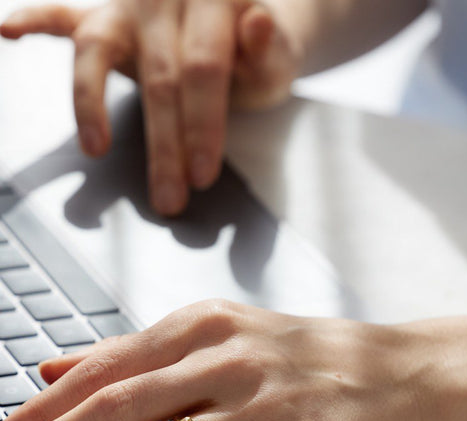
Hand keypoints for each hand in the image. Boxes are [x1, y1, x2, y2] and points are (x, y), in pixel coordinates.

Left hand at [0, 300, 431, 420]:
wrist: (404, 374)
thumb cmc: (309, 356)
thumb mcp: (223, 335)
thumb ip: (139, 353)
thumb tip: (57, 368)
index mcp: (204, 326)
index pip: (107, 366)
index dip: (46, 405)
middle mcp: (229, 361)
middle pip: (123, 403)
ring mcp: (265, 407)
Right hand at [1, 0, 298, 215]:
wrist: (243, 24)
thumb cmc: (257, 52)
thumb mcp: (280, 55)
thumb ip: (271, 47)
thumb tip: (257, 21)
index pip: (205, 67)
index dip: (203, 124)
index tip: (202, 173)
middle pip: (159, 76)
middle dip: (164, 144)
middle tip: (169, 195)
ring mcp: (130, 4)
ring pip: (99, 48)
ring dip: (91, 103)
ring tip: (94, 146)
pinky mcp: (104, 16)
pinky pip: (65, 15)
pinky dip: (37, 21)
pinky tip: (10, 30)